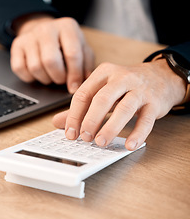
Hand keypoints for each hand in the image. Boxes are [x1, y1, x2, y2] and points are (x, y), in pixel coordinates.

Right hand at [10, 14, 93, 92]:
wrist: (44, 31)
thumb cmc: (65, 43)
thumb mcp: (82, 48)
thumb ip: (87, 64)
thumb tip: (84, 82)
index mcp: (67, 27)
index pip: (72, 54)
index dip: (74, 75)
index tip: (74, 88)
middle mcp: (46, 29)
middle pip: (50, 61)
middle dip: (58, 77)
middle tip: (61, 79)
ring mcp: (29, 37)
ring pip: (35, 67)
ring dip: (45, 78)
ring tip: (50, 75)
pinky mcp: (16, 46)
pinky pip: (19, 68)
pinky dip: (29, 77)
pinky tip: (37, 74)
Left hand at [52, 58, 186, 149]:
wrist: (162, 77)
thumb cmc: (126, 86)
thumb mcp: (102, 90)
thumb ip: (80, 106)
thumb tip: (56, 122)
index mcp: (103, 73)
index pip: (83, 94)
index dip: (74, 115)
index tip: (70, 133)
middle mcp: (121, 78)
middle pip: (102, 99)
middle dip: (90, 120)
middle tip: (84, 138)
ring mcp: (140, 89)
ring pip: (124, 108)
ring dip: (111, 127)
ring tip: (101, 143)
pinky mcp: (155, 102)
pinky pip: (146, 119)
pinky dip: (138, 133)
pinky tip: (129, 145)